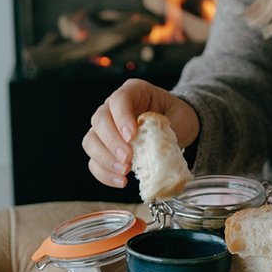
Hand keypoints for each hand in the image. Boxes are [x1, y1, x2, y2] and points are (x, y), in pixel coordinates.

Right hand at [82, 79, 199, 188]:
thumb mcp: (179, 117)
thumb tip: (155, 146)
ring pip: (91, 141)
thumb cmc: (178, 117)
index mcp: (134, 91)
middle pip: (99, 120)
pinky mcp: (105, 148)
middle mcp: (113, 107)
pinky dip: (104, 173)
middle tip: (128, 158)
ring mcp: (106, 128)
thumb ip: (167, 128)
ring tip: (124, 171)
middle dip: (111, 142)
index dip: (121, 118)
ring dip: (105, 159)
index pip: (119, 99)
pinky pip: (94, 161)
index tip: (132, 136)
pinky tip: (121, 180)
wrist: (179, 126)